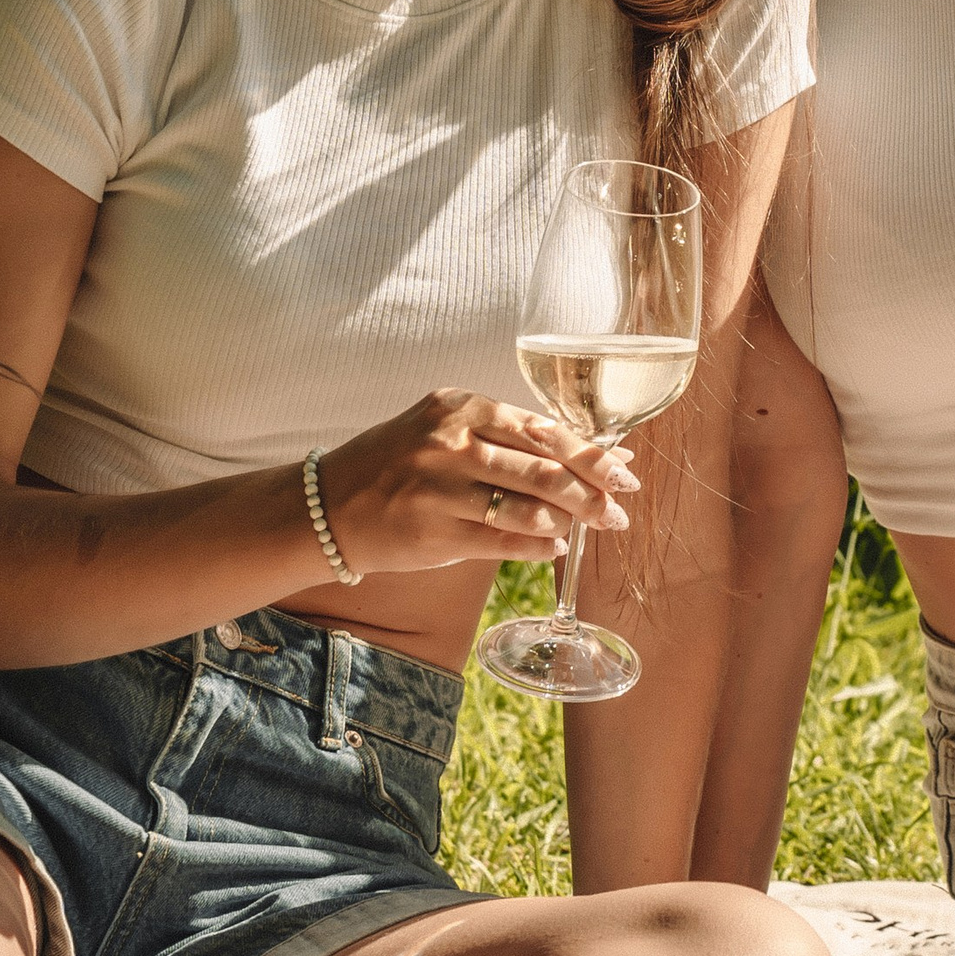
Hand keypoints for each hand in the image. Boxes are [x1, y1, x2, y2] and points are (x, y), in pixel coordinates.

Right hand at [312, 389, 638, 576]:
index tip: (625, 470)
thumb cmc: (402, 465)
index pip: (542, 429)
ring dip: (570, 521)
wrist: (330, 506)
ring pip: (526, 506)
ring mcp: (439, 488)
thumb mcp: (448, 433)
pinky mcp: (433, 532)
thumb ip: (513, 439)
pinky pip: (501, 541)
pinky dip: (536, 546)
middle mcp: (450, 442)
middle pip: (542, 467)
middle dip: (592, 491)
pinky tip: (555, 547)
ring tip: (594, 529)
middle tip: (621, 508)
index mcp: (459, 408)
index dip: (590, 453)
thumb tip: (593, 453)